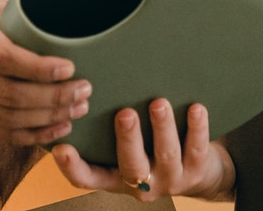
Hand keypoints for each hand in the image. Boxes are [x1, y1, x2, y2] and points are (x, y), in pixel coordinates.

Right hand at [0, 0, 91, 145]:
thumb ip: (17, 12)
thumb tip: (62, 12)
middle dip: (52, 98)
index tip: (69, 68)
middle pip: (9, 94)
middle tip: (83, 90)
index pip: (4, 58)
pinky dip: (31, 135)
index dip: (38, 68)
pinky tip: (57, 128)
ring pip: (6, 118)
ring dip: (47, 119)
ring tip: (78, 109)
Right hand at [51, 99, 235, 201]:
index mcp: (116, 176)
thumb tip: (85, 82)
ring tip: (158, 103)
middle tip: (125, 114)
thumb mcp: (129, 146)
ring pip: (166, 154)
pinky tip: (195, 108)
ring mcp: (170, 178)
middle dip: (128, 139)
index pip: (88, 177)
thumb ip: (108, 127)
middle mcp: (141, 182)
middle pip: (131, 165)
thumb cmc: (152, 148)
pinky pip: (197, 148)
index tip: (61, 148)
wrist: (201, 173)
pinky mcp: (196, 171)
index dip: (72, 166)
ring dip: (162, 128)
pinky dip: (196, 128)